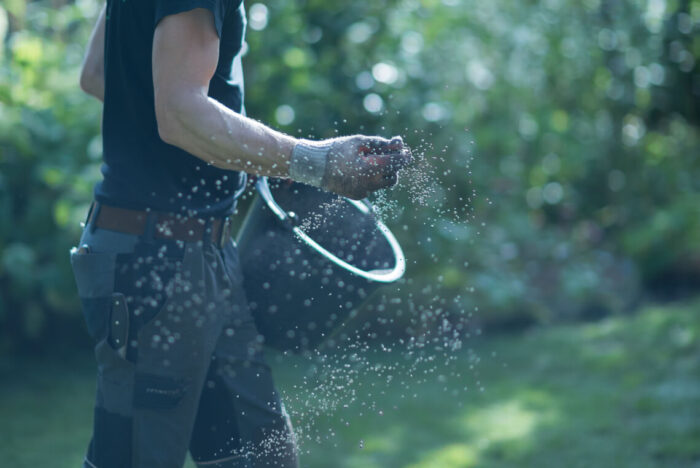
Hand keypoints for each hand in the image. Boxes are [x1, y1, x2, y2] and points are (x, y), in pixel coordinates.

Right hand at [294, 135, 410, 199]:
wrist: (316, 166)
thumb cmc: (338, 150)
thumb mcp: (360, 142)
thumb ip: (381, 144)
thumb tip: (399, 144)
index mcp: (370, 168)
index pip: (396, 163)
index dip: (404, 157)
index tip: (407, 152)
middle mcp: (369, 183)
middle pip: (393, 176)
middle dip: (393, 167)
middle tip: (389, 156)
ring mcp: (363, 191)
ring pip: (383, 184)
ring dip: (384, 174)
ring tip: (372, 162)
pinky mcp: (358, 195)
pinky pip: (372, 188)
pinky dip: (372, 180)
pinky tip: (361, 171)